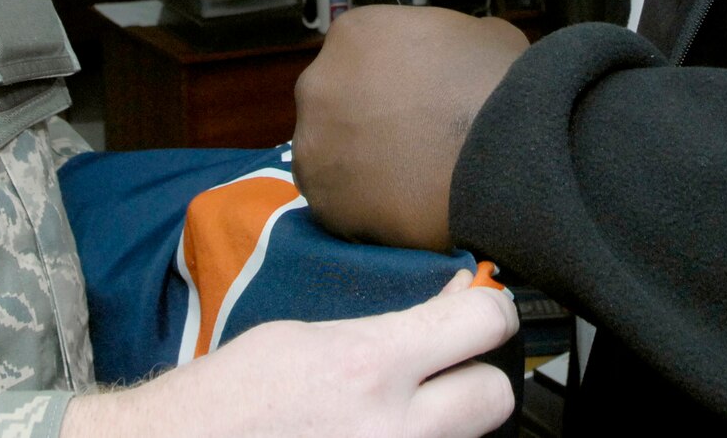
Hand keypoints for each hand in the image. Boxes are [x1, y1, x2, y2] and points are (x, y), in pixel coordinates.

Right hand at [61, 269, 518, 437]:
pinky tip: (375, 435)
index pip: (482, 322)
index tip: (481, 308)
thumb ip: (384, 326)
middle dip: (477, 375)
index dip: (489, 307)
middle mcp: (393, 429)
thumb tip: (448, 303)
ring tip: (400, 412)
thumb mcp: (304, 337)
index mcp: (370, 365)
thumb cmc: (230, 398)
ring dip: (446, 423)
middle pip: (496, 395)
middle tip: (449, 369)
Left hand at [293, 6, 528, 250]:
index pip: (358, 57)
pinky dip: (366, 212)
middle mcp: (318, 83)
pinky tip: (406, 213)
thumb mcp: (481, 36)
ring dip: (359, 169)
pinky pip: (340, 207)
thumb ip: (447, 45)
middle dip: (364, 123)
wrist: (508, 152)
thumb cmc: (500, 81)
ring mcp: (313, 146)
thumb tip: (452, 64)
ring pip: (330, 158)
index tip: (415, 104)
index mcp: (353, 34)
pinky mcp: (323, 203)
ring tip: (409, 185)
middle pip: (334, 106)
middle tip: (410, 144)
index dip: (388, 82)